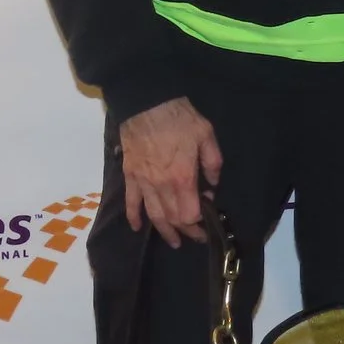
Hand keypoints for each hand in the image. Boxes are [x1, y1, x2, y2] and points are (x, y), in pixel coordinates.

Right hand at [120, 97, 222, 248]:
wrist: (146, 103)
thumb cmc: (179, 118)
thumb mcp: (206, 135)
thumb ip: (213, 163)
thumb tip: (213, 185)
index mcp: (182, 178)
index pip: (190, 213)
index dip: (199, 223)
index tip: (207, 223)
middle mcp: (161, 186)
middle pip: (172, 218)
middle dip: (186, 231)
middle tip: (195, 236)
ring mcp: (143, 182)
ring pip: (154, 215)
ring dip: (164, 231)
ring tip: (174, 241)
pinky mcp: (130, 175)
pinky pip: (131, 202)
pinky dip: (134, 217)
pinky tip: (138, 228)